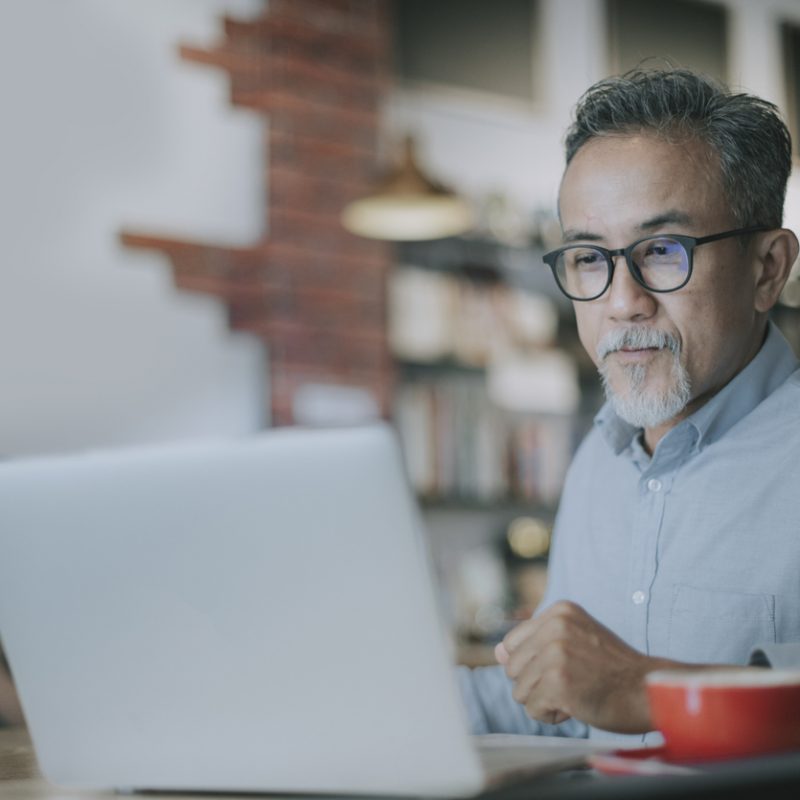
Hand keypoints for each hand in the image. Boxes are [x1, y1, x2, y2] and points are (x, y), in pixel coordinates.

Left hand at [495, 601, 673, 732]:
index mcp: (559, 612)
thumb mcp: (575, 642)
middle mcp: (555, 626)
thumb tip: (496, 653)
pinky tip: (577, 706)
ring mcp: (556, 652)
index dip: (534, 665)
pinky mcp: (557, 681)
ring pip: (519, 691)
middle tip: (573, 683)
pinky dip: (551, 714)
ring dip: (544, 700)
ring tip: (576, 692)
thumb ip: (535, 644)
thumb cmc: (613, 670)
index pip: (513, 644)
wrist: (649, 691)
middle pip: (512, 668)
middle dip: (537, 684)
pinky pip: (532, 709)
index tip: (565, 667)